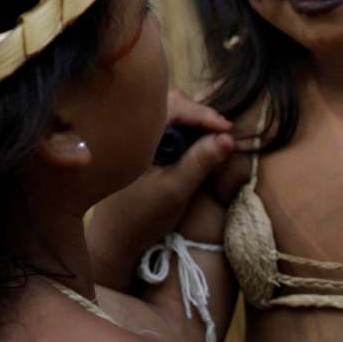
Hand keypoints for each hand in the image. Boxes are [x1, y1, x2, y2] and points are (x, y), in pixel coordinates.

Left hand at [87, 90, 240, 288]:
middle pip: (168, 103)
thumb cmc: (142, 216)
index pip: (172, 106)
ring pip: (164, 112)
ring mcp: (128, 133)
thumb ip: (201, 161)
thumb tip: (229, 138)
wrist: (113, 238)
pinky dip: (179, 128)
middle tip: (223, 130)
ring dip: (190, 120)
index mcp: (131, 134)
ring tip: (213, 134)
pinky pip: (159, 124)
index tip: (228, 128)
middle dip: (198, 114)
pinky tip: (194, 141)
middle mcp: (125, 126)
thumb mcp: (177, 189)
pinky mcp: (132, 142)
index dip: (203, 114)